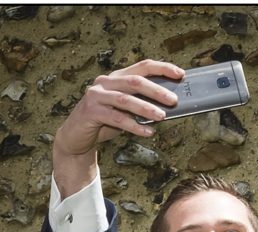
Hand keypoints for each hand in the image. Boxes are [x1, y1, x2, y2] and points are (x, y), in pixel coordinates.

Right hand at [53, 60, 183, 195]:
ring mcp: (96, 96)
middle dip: (157, 90)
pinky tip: (148, 132)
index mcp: (116, 78)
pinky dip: (134, 126)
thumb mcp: (125, 110)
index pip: (142, 67)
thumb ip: (141, 104)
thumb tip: (169, 108)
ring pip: (125, 99)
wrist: (77, 137)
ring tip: (162, 116)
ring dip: (146, 107)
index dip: (162, 68)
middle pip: (135, 81)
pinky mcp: (90, 111)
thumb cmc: (105, 122)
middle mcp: (105, 82)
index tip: (180, 74)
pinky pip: (116, 118)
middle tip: (174, 100)